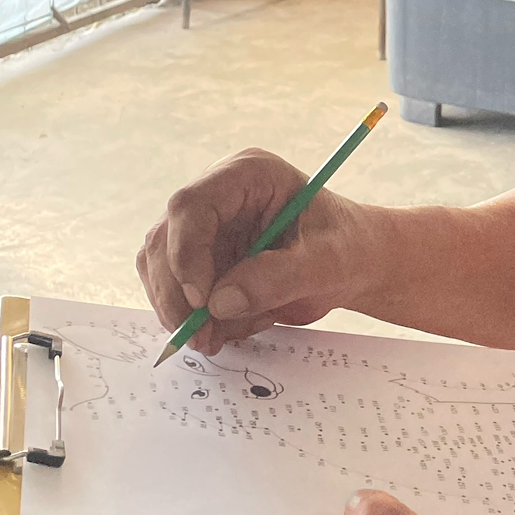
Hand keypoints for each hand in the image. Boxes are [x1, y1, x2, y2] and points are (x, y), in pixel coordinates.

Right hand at [137, 148, 375, 353]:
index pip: (191, 205)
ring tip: (223, 338)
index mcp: (247, 175)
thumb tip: (221, 303)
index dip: (186, 252)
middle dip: (178, 295)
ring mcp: (204, 228)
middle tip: (201, 338)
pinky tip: (237, 327)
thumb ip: (278, 278)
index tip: (203, 300)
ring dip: (183, 312)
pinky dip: (199, 318)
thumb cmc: (347, 249)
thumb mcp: (326, 263)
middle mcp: (217, 196)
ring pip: (160, 268)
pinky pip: (176, 291)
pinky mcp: (201, 259)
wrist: (354, 264)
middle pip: (165, 239)